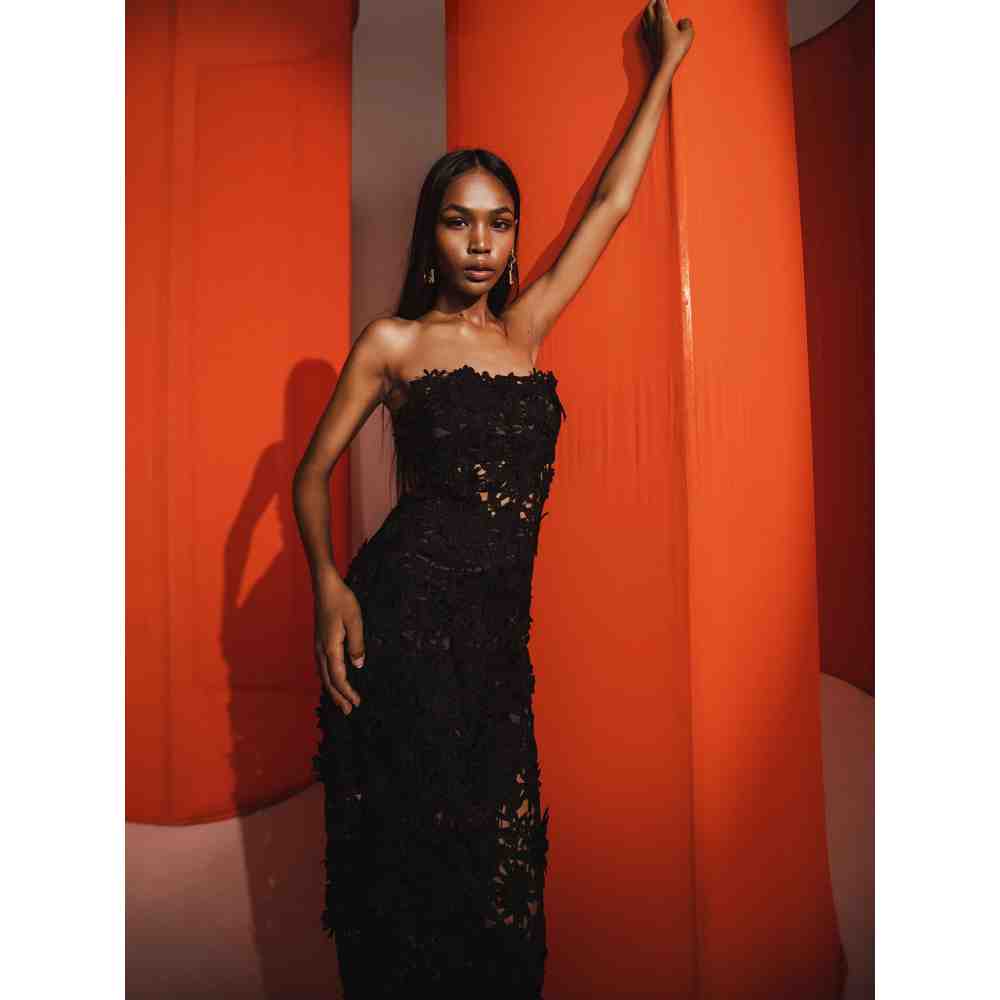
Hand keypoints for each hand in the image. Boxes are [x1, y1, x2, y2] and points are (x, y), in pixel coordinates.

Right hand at [314, 583, 364, 714]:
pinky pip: (322, 667)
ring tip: (341, 701)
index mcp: (330, 647)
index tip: (357, 703)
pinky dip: (328, 679)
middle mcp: (321, 650)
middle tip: (348, 711)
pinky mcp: (320, 642)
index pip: (338, 677)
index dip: (347, 692)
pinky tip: (333, 681)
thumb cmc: (342, 601)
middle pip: (328, 680)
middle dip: (338, 697)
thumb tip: (358, 666)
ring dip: (332, 690)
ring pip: (323, 675)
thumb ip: (357, 644)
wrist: (325, 587)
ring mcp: (318, 646)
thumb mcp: (355, 621)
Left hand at [640, 0, 694, 71]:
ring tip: (650, 8)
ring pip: (644, 16)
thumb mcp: (688, 35)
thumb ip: (687, 24)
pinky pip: (643, 27)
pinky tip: (646, 23)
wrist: (663, 67)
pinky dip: (644, 20)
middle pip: (649, 7)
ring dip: (647, 10)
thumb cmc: (675, 51)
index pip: (661, 2)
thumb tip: (684, 21)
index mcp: (663, 19)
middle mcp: (653, 24)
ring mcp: (648, 33)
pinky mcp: (646, 42)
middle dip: (653, 1)